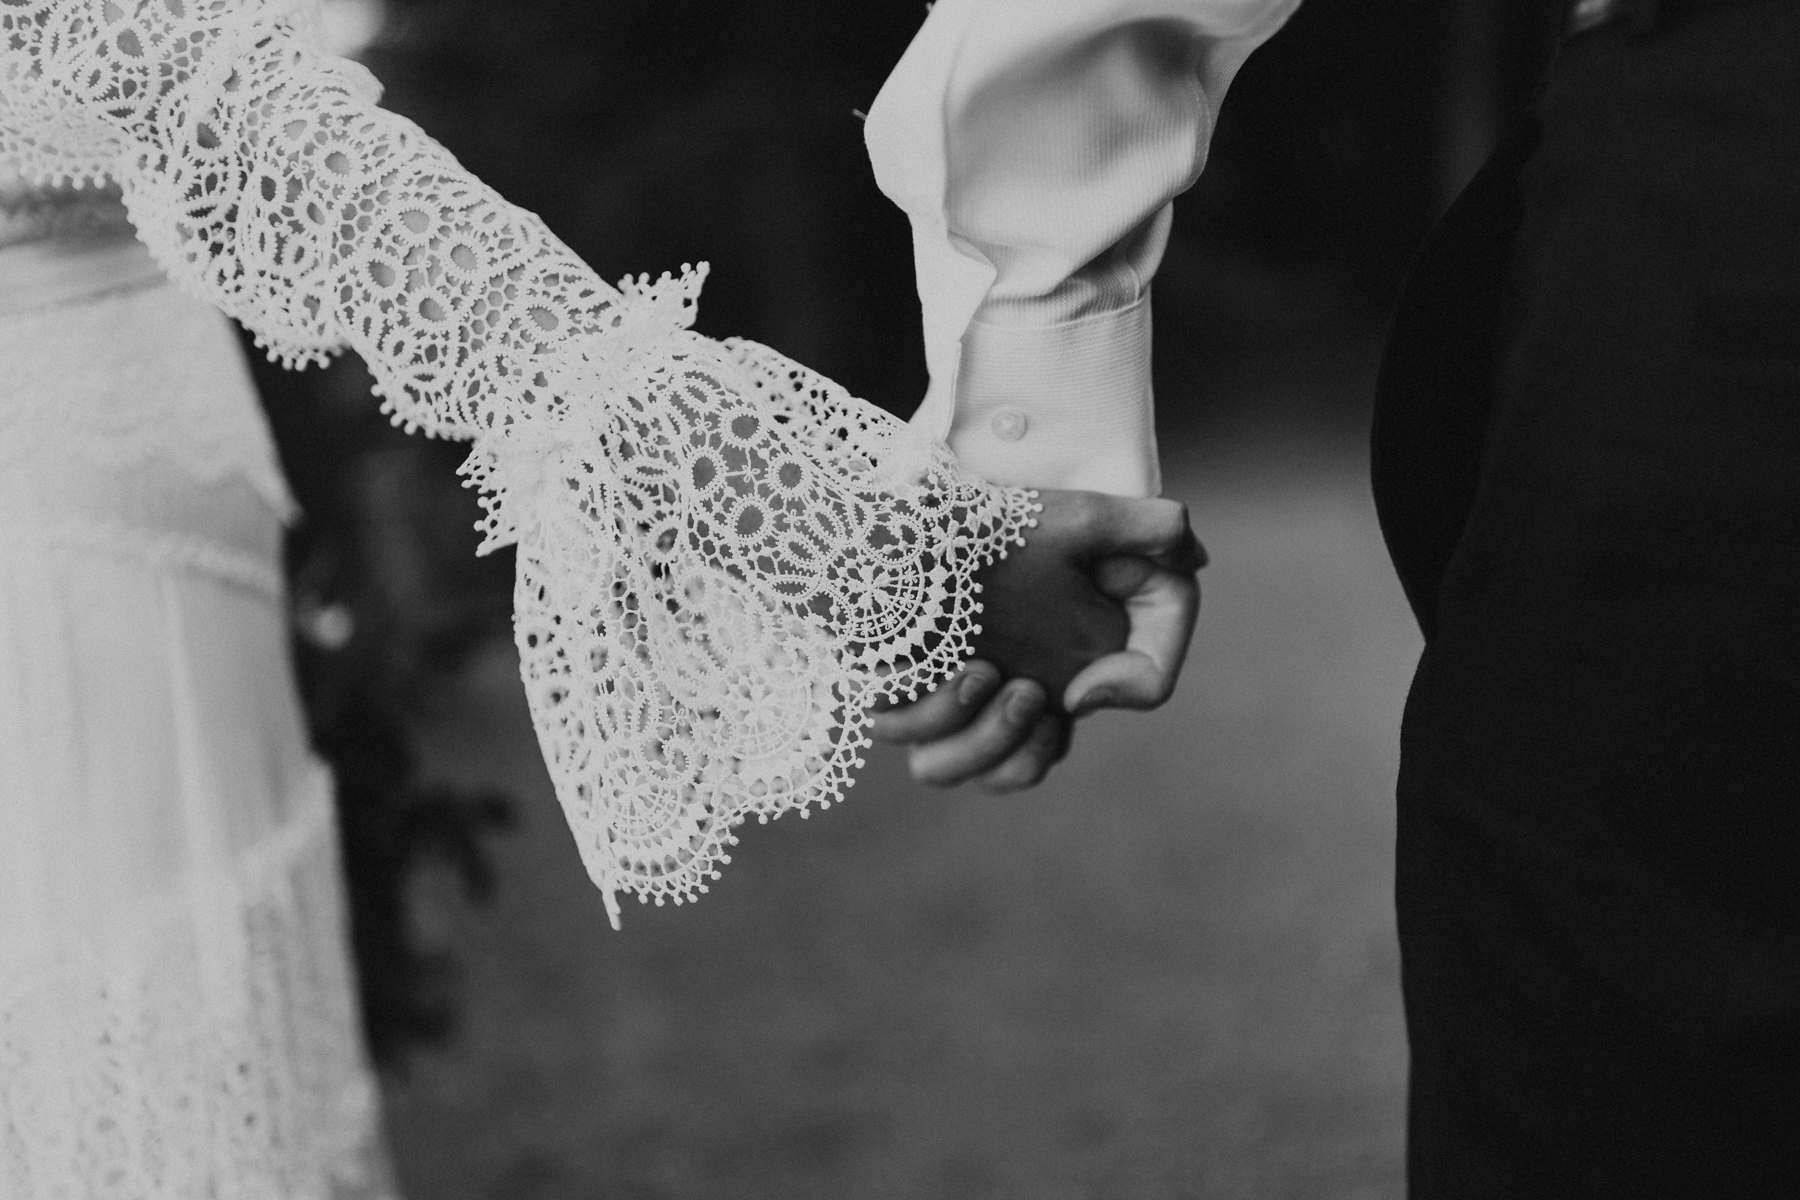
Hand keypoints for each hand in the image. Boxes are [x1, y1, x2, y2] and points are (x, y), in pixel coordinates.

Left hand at [869, 489, 1202, 790]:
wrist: (924, 500)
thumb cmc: (1011, 516)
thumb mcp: (1089, 515)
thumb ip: (1156, 533)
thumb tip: (1192, 562)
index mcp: (1052, 680)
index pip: (1083, 729)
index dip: (1112, 702)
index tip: (1085, 682)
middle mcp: (992, 698)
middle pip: (1010, 773)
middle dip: (1018, 745)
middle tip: (1021, 686)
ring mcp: (935, 692)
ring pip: (940, 772)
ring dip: (972, 738)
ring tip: (979, 673)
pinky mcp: (888, 674)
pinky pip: (891, 727)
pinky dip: (918, 711)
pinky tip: (938, 662)